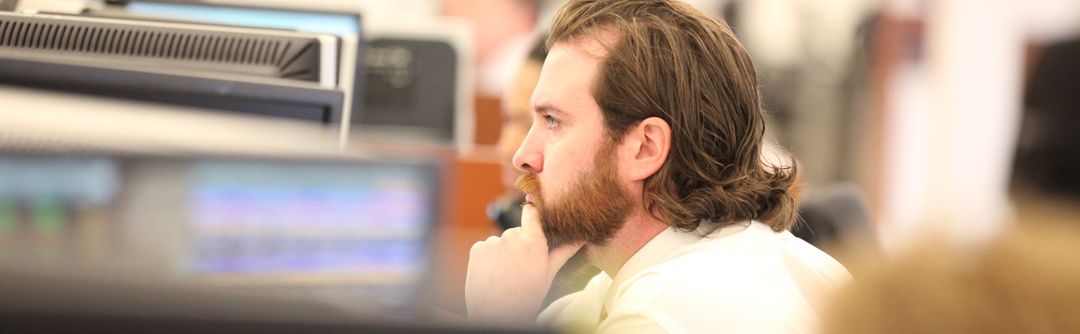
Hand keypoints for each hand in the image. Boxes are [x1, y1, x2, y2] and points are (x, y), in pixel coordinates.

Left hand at [465, 204, 584, 323]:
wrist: (497, 315)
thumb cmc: (526, 298)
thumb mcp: (548, 275)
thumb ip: (563, 252)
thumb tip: (582, 238)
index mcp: (533, 242)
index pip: (532, 212)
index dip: (533, 214)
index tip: (534, 217)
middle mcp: (511, 236)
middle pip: (517, 232)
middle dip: (519, 245)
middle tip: (521, 267)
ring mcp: (492, 242)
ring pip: (501, 242)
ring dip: (503, 252)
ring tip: (506, 274)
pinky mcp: (477, 249)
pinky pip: (486, 248)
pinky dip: (488, 258)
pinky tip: (493, 274)